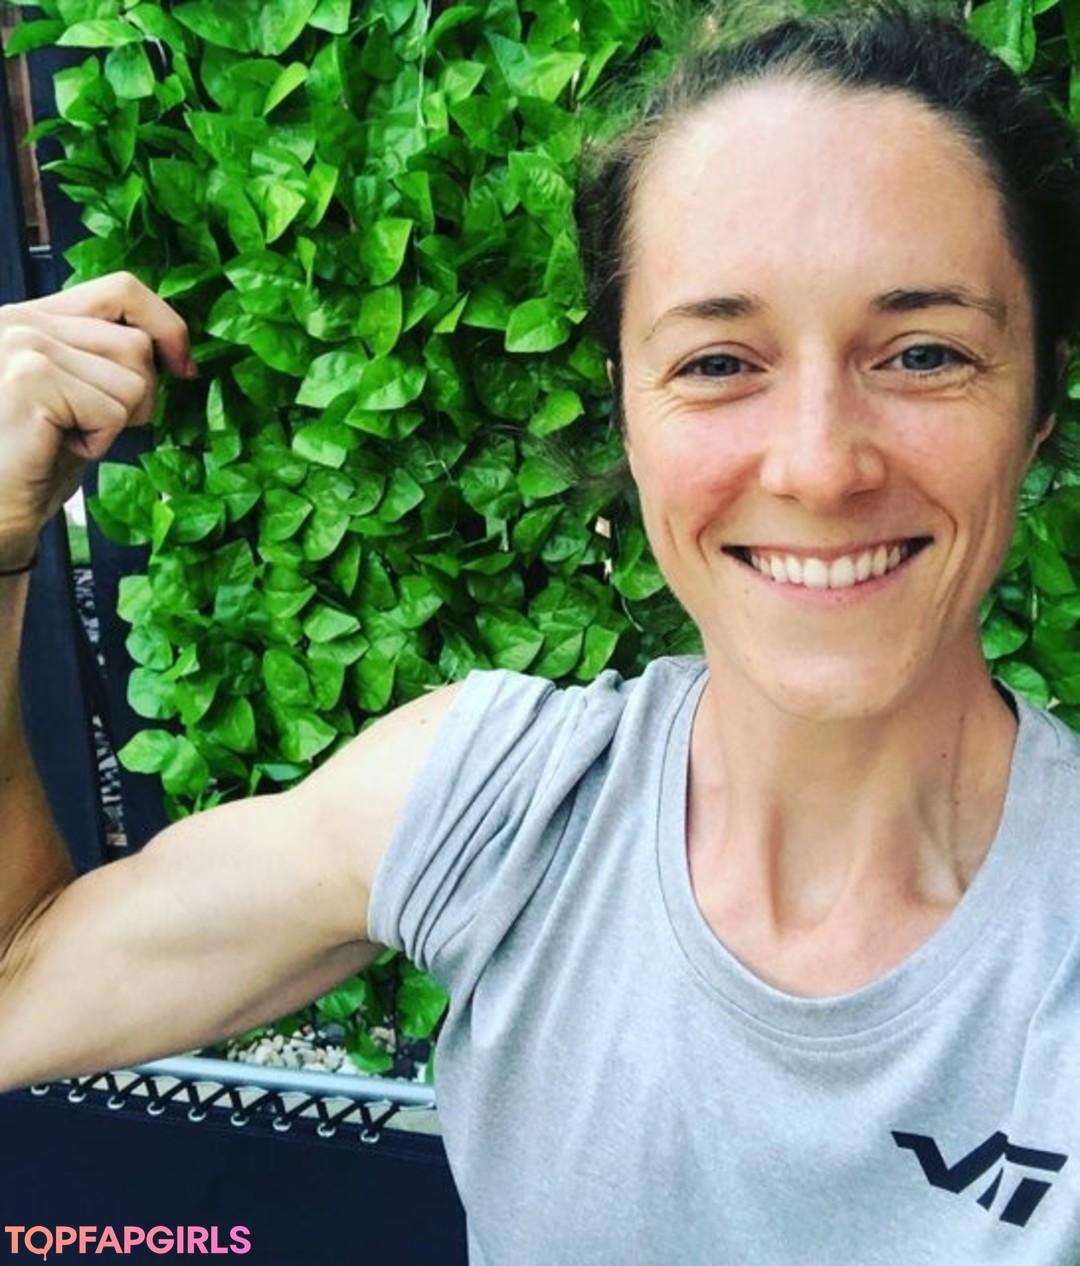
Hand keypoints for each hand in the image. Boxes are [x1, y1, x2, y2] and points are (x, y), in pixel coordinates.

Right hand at [0, 272, 192, 568]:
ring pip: (134, 380)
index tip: (183, 368)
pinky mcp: (31, 379)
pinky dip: (98, 444)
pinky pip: (113, 412)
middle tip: (89, 427)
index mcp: (35, 318)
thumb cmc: (32, 463)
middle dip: (137, 397)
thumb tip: (177, 352)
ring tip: (66, 437)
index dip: (167, 326)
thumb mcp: (78, 398)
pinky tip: (57, 449)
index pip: (122, 290)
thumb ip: (107, 361)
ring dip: (114, 425)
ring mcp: (23, 345)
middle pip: (137, 344)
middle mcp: (22, 321)